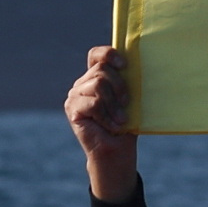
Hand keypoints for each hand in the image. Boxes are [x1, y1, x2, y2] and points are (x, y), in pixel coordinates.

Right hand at [62, 43, 142, 202]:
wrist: (117, 152)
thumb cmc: (126, 125)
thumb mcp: (129, 99)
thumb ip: (126, 81)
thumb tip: (135, 63)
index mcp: (95, 77)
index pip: (97, 55)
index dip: (109, 54)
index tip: (125, 66)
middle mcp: (82, 84)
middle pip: (101, 70)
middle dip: (120, 86)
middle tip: (126, 105)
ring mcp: (75, 96)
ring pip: (99, 84)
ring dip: (114, 104)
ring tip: (120, 119)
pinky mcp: (72, 109)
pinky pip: (94, 102)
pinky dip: (107, 115)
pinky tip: (111, 125)